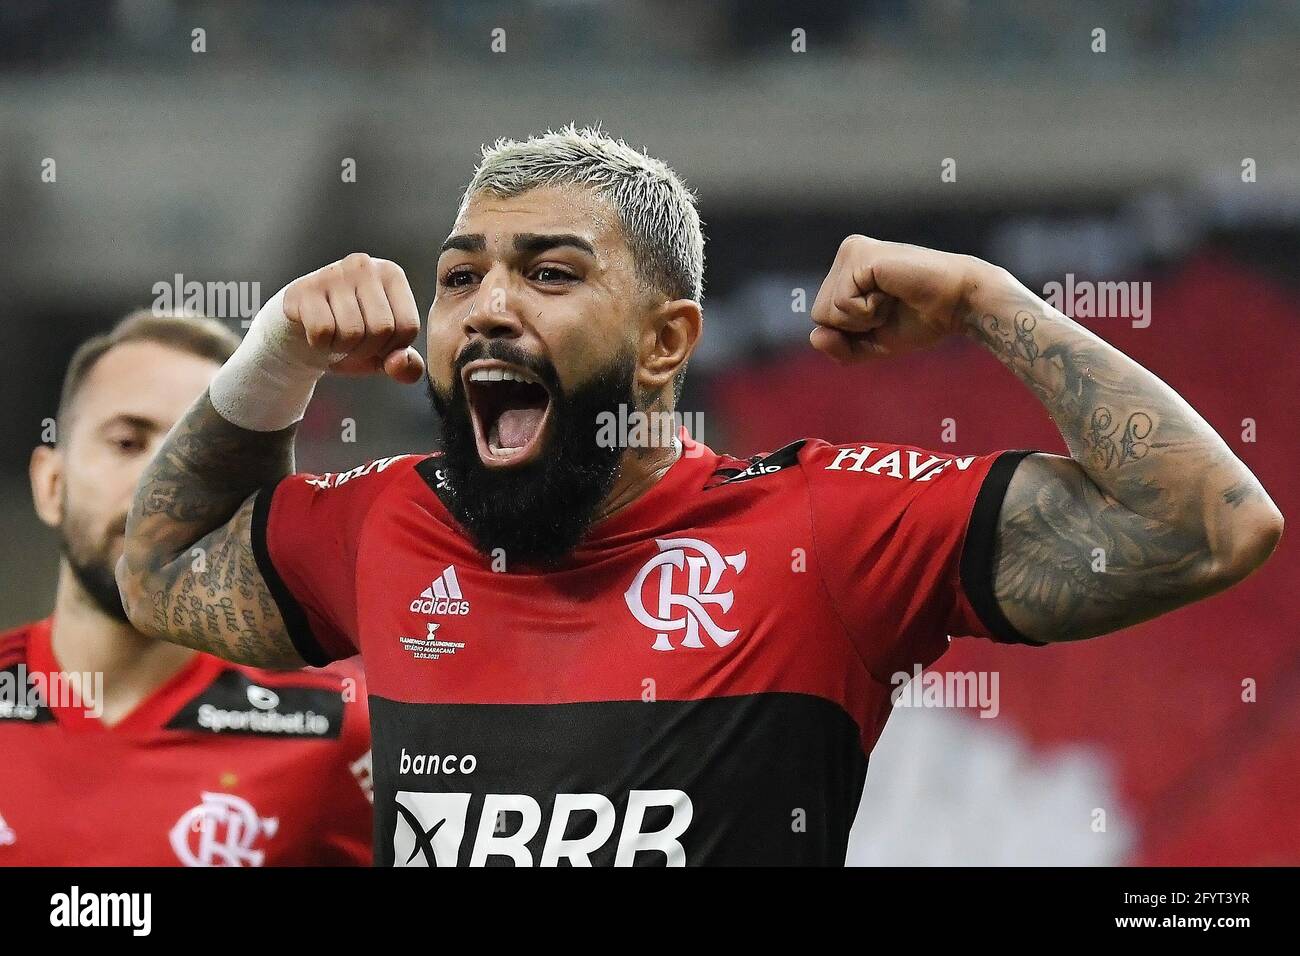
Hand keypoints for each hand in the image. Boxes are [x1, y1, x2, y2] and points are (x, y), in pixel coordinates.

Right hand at [282, 252, 424, 382]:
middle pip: (381, 329)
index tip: (376, 346)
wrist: (303, 329)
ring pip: (352, 331)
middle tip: (352, 347)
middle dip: (366, 351)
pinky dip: (320, 343)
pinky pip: (322, 331)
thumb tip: (398, 362)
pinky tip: (318, 334)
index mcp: (392, 275)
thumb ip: (407, 365)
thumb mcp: (386, 353)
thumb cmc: (352, 336)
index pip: (408, 327)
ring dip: (342, 348)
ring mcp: (333, 273)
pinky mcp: (304, 289)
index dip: (392, 349)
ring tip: (336, 339)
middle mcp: (365, 265)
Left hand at [809, 235, 1001, 362]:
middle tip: (890, 307)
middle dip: (855, 326)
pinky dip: (867, 311)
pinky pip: (841, 304)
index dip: (852, 333)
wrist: (957, 305)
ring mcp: (852, 251)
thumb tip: (815, 336)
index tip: (886, 316)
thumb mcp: (872, 344)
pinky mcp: (860, 255)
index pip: (822, 319)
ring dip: (862, 318)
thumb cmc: (920, 321)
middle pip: (819, 315)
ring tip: (891, 299)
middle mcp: (846, 255)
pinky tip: (891, 293)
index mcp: (846, 271)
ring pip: (826, 310)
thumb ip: (839, 348)